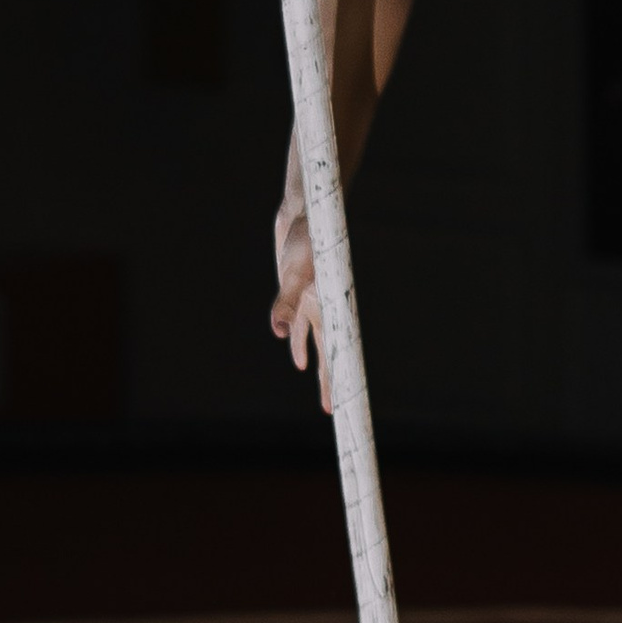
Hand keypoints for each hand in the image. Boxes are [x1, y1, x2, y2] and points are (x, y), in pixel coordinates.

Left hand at [271, 204, 331, 411]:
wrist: (305, 212)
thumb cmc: (307, 240)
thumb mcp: (294, 272)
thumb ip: (285, 303)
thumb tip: (279, 333)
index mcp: (328, 310)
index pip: (336, 354)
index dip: (338, 380)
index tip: (342, 406)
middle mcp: (324, 310)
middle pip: (329, 355)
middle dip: (330, 383)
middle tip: (335, 410)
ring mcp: (312, 303)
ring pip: (317, 344)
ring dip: (318, 367)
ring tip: (324, 394)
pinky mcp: (300, 293)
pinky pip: (302, 326)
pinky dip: (300, 342)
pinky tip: (296, 356)